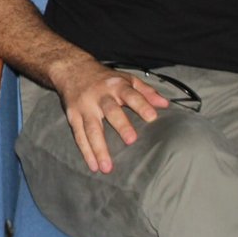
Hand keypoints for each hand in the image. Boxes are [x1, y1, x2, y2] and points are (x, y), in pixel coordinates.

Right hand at [51, 59, 169, 173]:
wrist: (72, 69)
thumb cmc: (104, 78)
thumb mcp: (126, 79)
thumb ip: (146, 92)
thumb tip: (165, 104)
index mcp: (116, 86)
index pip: (131, 95)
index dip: (141, 105)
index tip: (152, 117)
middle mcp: (100, 96)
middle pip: (111, 111)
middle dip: (121, 125)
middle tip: (131, 140)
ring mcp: (85, 107)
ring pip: (92, 128)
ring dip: (99, 148)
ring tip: (107, 167)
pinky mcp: (73, 116)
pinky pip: (79, 135)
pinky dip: (86, 152)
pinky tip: (93, 166)